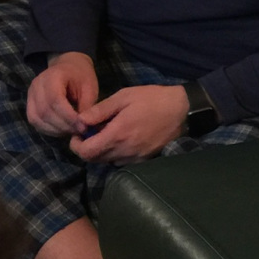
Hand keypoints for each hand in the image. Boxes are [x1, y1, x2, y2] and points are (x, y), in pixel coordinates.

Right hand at [27, 52, 98, 136]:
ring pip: (37, 118)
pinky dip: (48, 129)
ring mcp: (30, 95)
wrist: (68, 67)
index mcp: (53, 76)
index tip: (82, 127)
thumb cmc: (81, 77)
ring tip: (71, 131)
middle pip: (44, 111)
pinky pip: (35, 121)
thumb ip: (87, 107)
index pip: (55, 100)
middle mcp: (37, 85)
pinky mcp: (30, 105)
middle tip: (79, 131)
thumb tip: (83, 127)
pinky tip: (62, 130)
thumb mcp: (90, 88)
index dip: (68, 117)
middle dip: (63, 125)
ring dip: (55, 130)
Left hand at [69, 85, 188, 163]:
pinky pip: (121, 161)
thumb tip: (80, 120)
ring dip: (101, 151)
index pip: (86, 153)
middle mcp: (124, 151)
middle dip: (87, 148)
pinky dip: (114, 153)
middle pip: (94, 160)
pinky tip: (120, 138)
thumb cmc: (152, 99)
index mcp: (117, 135)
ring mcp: (135, 158)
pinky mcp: (143, 160)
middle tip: (90, 132)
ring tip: (106, 133)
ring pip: (107, 161)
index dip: (76, 146)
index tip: (77, 134)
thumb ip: (100, 110)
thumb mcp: (124, 97)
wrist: (182, 111)